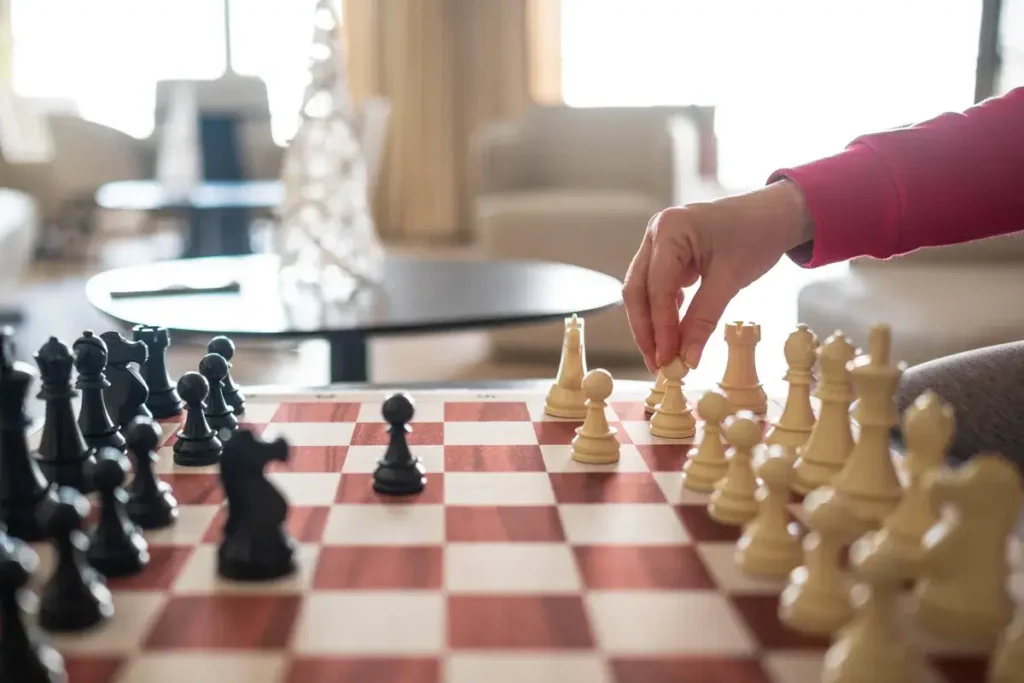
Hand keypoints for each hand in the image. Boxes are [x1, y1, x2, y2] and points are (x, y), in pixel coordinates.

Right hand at [622, 180, 813, 372]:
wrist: (775, 213)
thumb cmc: (757, 234)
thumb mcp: (731, 280)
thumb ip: (703, 319)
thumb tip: (686, 358)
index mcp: (670, 229)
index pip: (656, 289)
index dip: (659, 329)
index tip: (666, 360)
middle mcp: (656, 233)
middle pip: (638, 291)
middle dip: (646, 330)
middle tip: (657, 364)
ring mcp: (659, 243)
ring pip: (643, 292)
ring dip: (652, 324)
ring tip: (664, 355)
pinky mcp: (668, 254)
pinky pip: (657, 287)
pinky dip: (663, 312)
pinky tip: (673, 333)